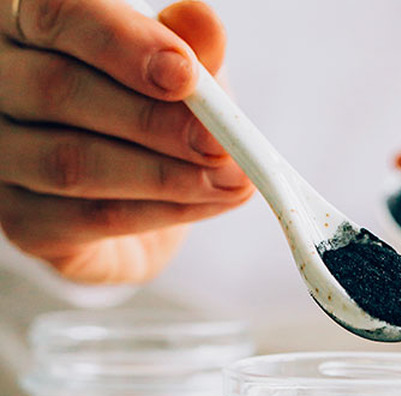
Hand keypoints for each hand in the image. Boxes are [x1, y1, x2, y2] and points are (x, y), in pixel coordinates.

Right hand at [0, 0, 253, 284]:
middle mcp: (0, 82)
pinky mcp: (21, 222)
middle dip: (153, 120)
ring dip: (164, 175)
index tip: (186, 73)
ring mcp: (2, 155)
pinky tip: (204, 203)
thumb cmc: (148, 111)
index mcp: (26, 22)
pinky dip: (158, 213)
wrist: (139, 199)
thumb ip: (189, 47)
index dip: (122, 43)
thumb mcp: (178, 70)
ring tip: (230, 179)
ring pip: (73, 163)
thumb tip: (205, 25)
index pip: (55, 12)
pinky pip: (89, 219)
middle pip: (59, 90)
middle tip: (220, 143)